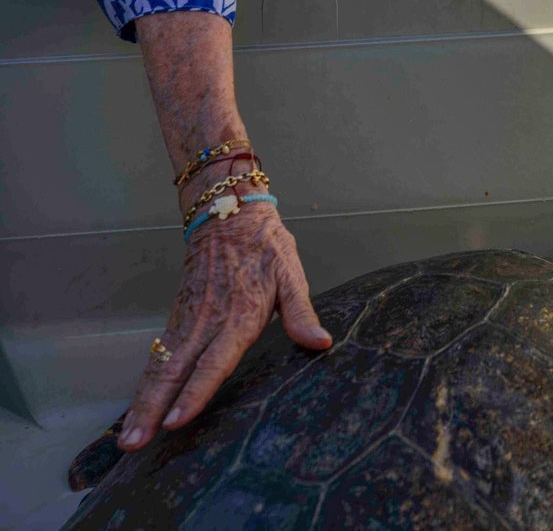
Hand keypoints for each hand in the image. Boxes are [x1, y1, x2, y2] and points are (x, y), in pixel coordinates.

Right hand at [116, 206, 331, 450]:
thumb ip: (300, 312)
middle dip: (154, 409)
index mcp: (238, 316)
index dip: (195, 392)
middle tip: (136, 442)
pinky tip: (138, 406)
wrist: (228, 212)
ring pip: (162, 365)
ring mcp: (189, 319)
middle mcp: (208, 322)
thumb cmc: (264, 245)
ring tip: (130, 436)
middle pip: (175, 372)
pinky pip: (160, 354)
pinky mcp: (179, 316)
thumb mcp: (290, 273)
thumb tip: (320, 342)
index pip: (213, 363)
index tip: (176, 420)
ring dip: (144, 401)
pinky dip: (146, 381)